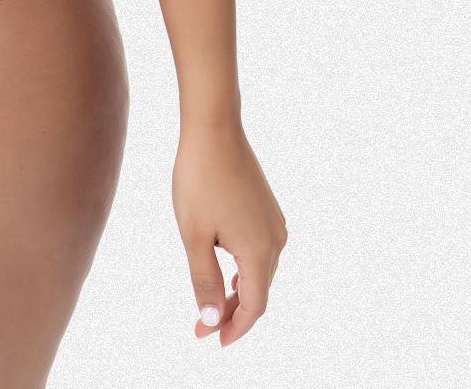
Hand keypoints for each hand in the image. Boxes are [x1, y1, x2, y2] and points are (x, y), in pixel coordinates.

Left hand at [172, 118, 286, 346]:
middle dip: (230, 313)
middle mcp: (276, 241)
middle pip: (257, 291)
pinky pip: (257, 251)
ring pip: (258, 271)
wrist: (214, 129)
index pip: (254, 307)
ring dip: (235, 291)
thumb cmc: (199, 179)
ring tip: (209, 305)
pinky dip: (241, 269)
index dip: (234, 329)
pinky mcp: (266, 209)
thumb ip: (203, 280)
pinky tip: (225, 273)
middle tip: (201, 328)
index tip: (210, 342)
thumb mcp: (194, 235)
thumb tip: (210, 320)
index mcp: (260, 252)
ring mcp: (273, 223)